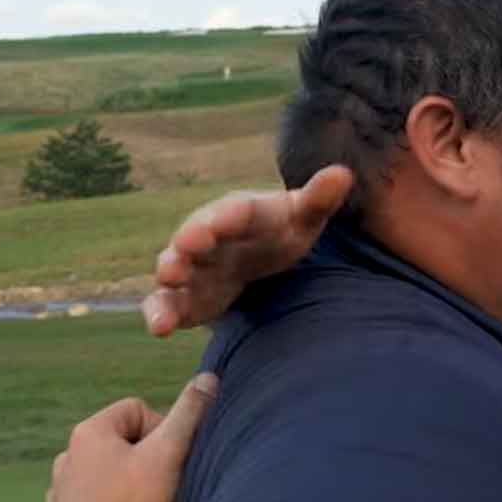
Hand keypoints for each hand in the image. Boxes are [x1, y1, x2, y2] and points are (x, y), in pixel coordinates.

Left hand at [44, 373, 218, 501]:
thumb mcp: (170, 452)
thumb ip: (190, 412)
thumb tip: (208, 377)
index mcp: (89, 434)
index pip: (135, 410)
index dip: (161, 429)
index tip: (171, 458)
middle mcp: (66, 459)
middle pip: (116, 444)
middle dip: (141, 459)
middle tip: (161, 485)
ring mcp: (57, 495)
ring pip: (99, 478)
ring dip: (121, 487)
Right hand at [142, 164, 353, 336]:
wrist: (255, 257)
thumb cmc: (281, 232)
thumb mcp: (302, 219)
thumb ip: (318, 200)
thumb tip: (342, 173)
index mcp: (241, 212)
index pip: (238, 210)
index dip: (232, 214)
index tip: (226, 218)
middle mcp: (211, 235)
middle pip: (198, 233)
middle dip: (193, 237)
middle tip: (189, 242)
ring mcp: (194, 265)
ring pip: (175, 266)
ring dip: (171, 270)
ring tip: (171, 275)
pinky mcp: (184, 296)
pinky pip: (166, 302)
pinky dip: (159, 313)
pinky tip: (160, 328)